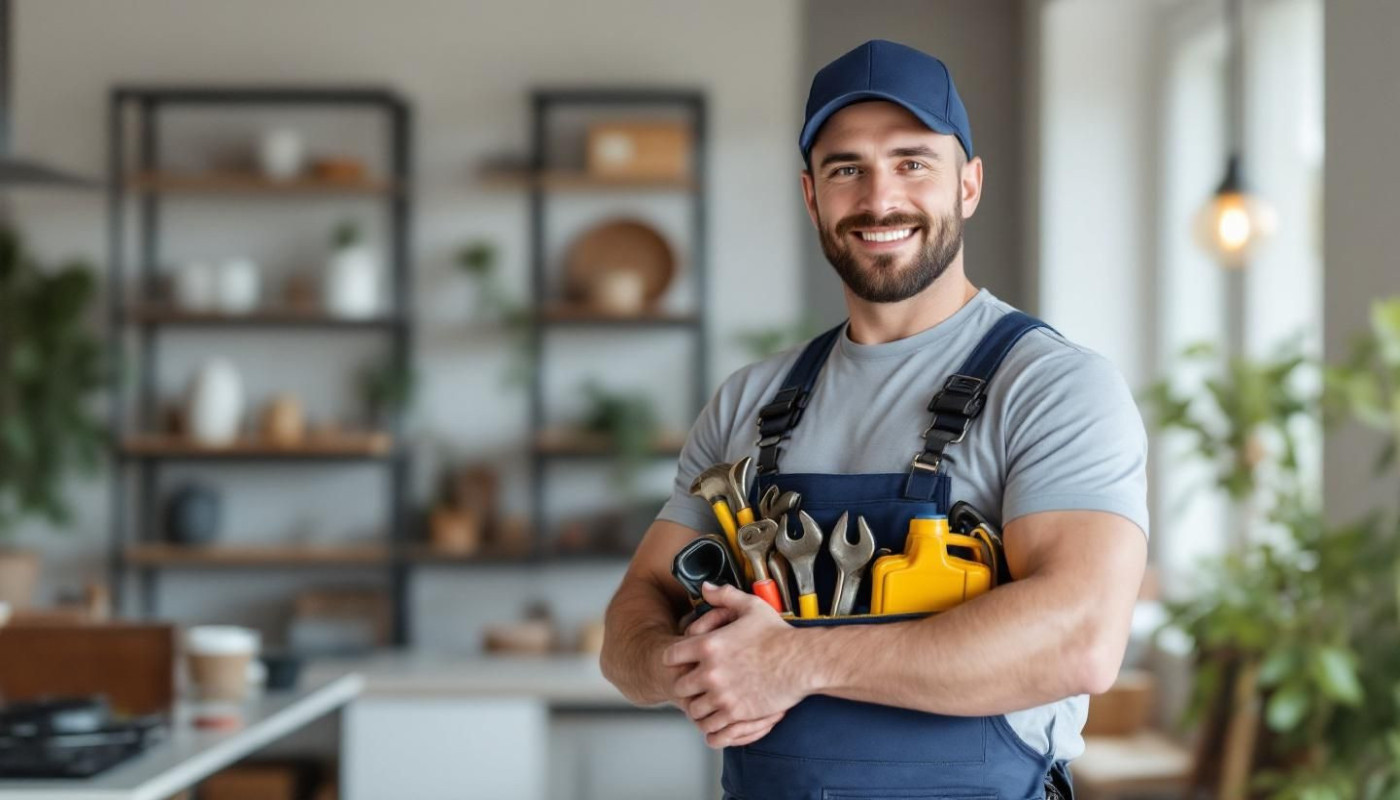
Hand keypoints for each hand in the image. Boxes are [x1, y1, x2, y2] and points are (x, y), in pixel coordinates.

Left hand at [663, 582, 809, 745]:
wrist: (802, 661)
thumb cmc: (779, 635)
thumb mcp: (751, 606)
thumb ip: (724, 595)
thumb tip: (706, 588)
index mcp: (708, 646)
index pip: (671, 657)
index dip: (675, 659)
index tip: (682, 662)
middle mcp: (710, 672)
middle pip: (679, 687)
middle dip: (686, 685)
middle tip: (695, 684)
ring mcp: (722, 695)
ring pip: (693, 710)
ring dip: (699, 706)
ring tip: (708, 701)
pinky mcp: (736, 713)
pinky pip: (711, 727)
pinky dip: (712, 724)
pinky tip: (719, 717)